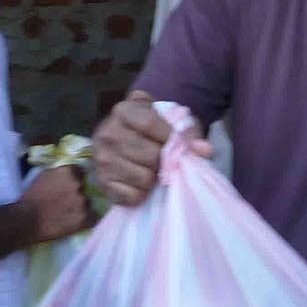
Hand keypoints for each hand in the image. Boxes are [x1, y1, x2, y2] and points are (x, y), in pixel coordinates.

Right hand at [19, 166, 91, 242]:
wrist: (26, 220)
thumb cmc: (30, 198)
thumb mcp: (43, 176)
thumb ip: (59, 173)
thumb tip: (70, 173)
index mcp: (68, 171)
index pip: (80, 172)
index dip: (75, 180)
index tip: (69, 187)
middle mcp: (78, 184)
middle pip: (84, 188)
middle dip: (77, 193)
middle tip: (67, 202)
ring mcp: (82, 201)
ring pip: (88, 202)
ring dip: (81, 207)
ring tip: (68, 213)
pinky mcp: (85, 218)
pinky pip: (93, 217)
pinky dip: (87, 219)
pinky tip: (76, 221)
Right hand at [91, 91, 208, 206]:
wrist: (126, 140)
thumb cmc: (153, 128)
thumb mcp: (169, 119)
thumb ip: (189, 130)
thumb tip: (204, 149)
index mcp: (123, 111)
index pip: (150, 124)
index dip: (170, 137)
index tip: (180, 143)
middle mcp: (107, 133)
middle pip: (151, 154)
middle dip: (164, 161)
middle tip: (163, 159)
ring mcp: (101, 160)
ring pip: (144, 178)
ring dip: (154, 179)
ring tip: (151, 169)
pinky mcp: (102, 184)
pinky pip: (133, 196)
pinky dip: (142, 194)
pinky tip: (140, 183)